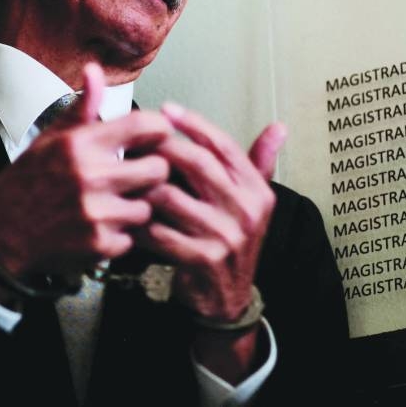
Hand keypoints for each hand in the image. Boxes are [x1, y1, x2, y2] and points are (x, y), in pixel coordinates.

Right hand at [0, 63, 171, 276]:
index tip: (157, 136)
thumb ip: (82, 108)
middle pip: (159, 168)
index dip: (159, 130)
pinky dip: (120, 236)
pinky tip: (102, 228)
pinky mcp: (98, 245)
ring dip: (137, 207)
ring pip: (148, 206)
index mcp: (81, 144)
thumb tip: (95, 70)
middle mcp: (91, 176)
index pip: (145, 125)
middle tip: (138, 176)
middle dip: (152, 171)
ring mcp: (96, 213)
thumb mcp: (50, 139)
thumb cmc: (27, 183)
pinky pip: (132, 238)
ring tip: (115, 204)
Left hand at [138, 103, 285, 322]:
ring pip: (171, 196)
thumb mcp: (252, 202)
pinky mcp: (203, 259)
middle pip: (197, 163)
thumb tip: (279, 127)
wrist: (228, 297)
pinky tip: (128, 217)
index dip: (193, 123)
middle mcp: (246, 210)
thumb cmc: (232, 240)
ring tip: (126, 179)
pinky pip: (160, 232)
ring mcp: (226, 236)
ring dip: (143, 187)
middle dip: (162, 148)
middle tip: (137, 142)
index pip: (223, 145)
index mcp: (256, 189)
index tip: (166, 109)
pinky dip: (140, 223)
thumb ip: (259, 163)